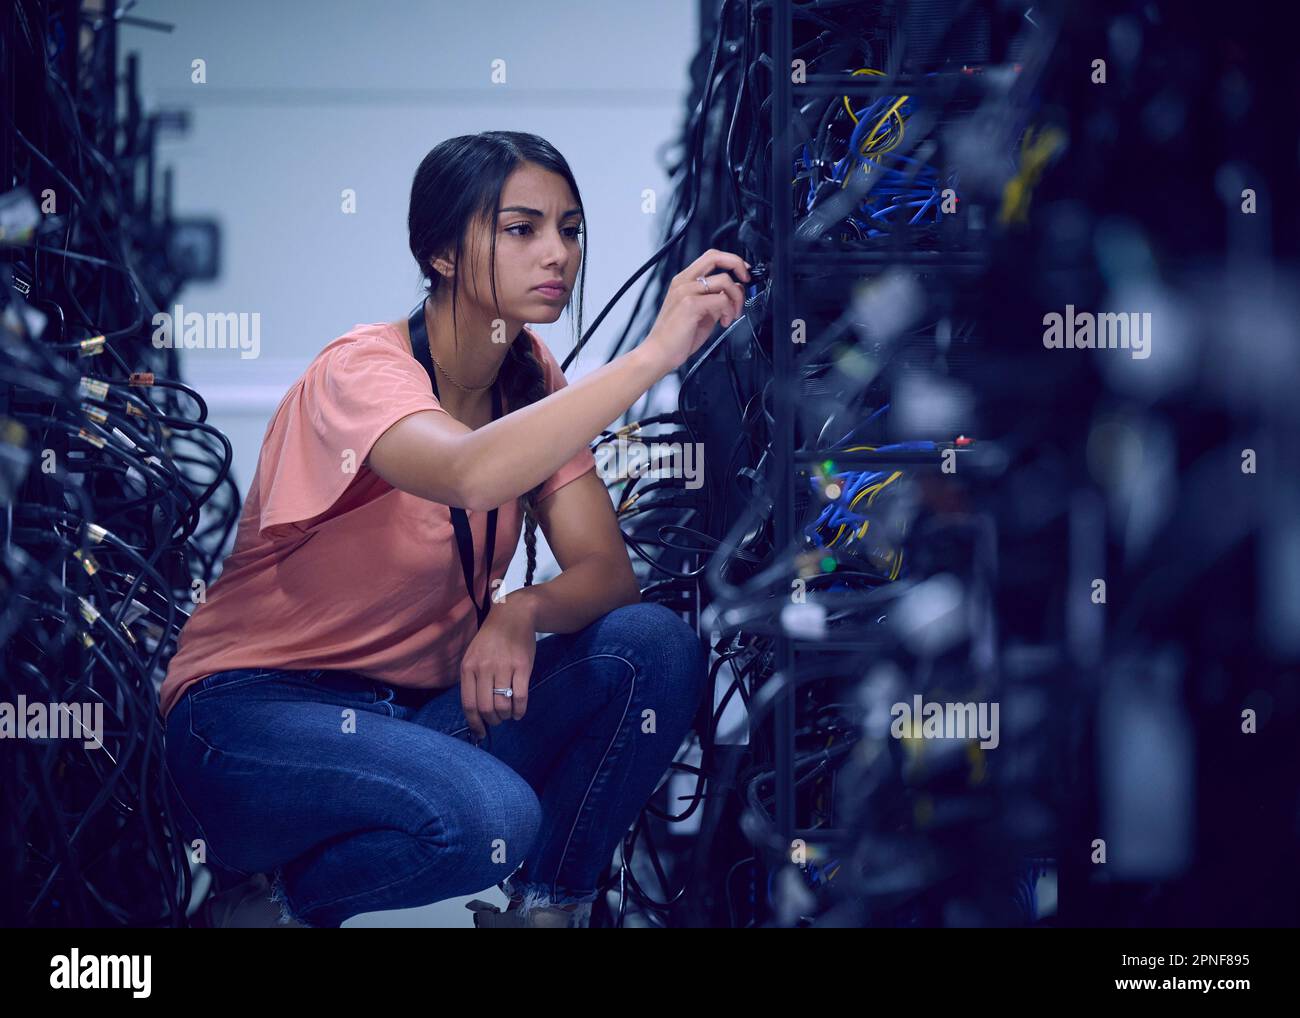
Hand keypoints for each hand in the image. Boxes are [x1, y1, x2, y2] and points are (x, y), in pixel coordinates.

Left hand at [459, 595, 537, 739]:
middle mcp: (484, 668)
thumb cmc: (491, 639)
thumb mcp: (473, 655)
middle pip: (486, 708)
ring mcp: (504, 667)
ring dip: (506, 715)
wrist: (513, 615)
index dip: (474, 723)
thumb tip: (475, 710)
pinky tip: (519, 711)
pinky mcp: (522, 667)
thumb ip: (472, 679)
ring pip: (503, 704)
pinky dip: (520, 710)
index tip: (480, 732)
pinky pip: (520, 697)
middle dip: (492, 720)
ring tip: (508, 714)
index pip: (468, 704)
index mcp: (468, 667)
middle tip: (497, 720)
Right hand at [642, 249, 750, 373]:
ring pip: (724, 280)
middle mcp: (684, 282)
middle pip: (716, 256)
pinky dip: (729, 311)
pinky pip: (721, 299)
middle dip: (738, 265)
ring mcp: (686, 291)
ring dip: (736, 297)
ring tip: (732, 314)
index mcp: (684, 281)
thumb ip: (715, 300)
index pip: (711, 257)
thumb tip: (734, 293)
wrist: (659, 353)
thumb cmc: (676, 338)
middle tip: (746, 281)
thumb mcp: (701, 313)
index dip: (732, 261)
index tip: (743, 273)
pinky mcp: (690, 305)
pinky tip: (724, 322)